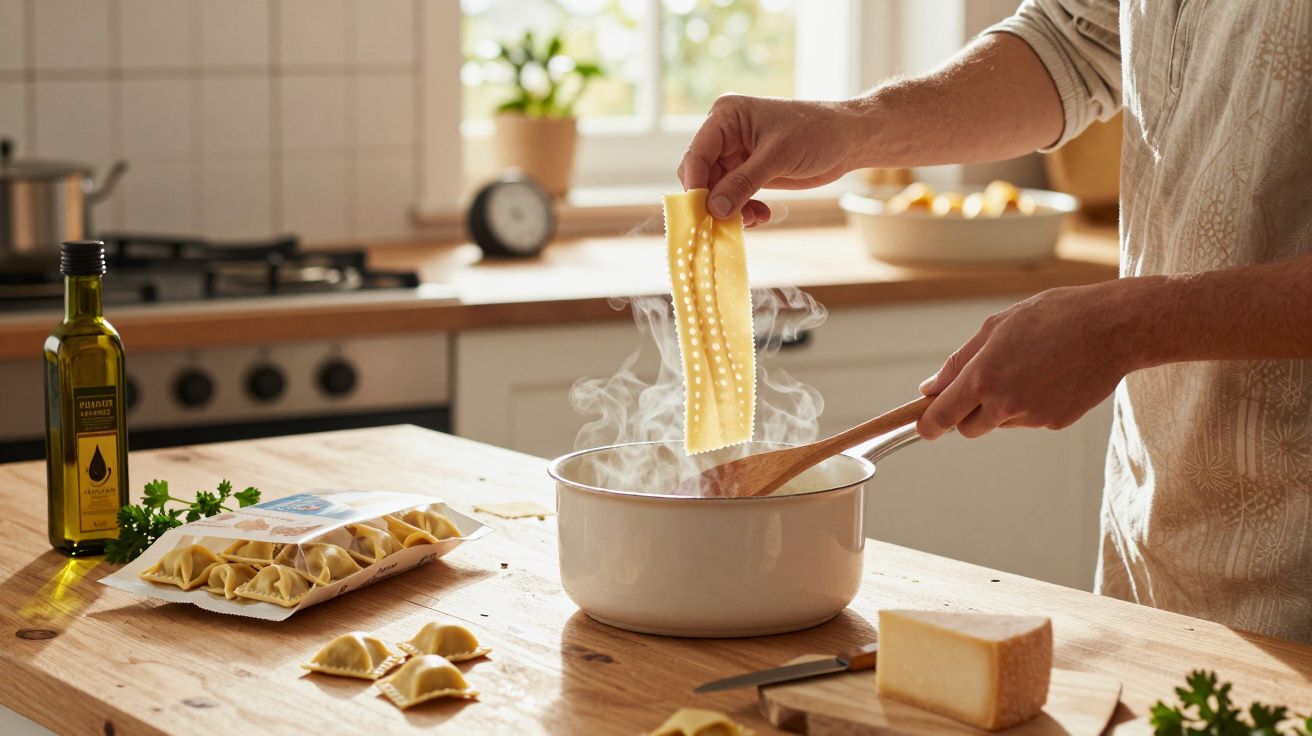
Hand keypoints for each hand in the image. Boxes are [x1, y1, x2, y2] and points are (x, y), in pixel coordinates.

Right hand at [677, 95, 859, 226]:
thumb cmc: (817, 133)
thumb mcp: (778, 157)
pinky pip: (733, 196)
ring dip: (732, 209)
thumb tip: (713, 210)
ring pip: (716, 190)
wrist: (848, 139)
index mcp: (725, 116)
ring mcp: (736, 153)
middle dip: (715, 201)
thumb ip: (743, 183)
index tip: (702, 214)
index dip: (695, 185)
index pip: (697, 154)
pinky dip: (743, 209)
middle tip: (731, 222)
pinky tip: (762, 215)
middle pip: (702, 175)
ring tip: (755, 219)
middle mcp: (725, 133)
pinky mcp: (748, 171)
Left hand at [916, 282, 1141, 439]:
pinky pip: (1031, 419)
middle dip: (967, 414)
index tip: (924, 426)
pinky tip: (1052, 376)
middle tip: (983, 385)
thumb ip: (958, 362)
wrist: (1113, 327)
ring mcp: (1032, 417)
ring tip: (1030, 368)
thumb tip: (929, 389)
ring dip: (1003, 405)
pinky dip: (1033, 404)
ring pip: (1002, 422)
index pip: (942, 417)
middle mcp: (1005, 403)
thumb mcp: (996, 327)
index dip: (928, 425)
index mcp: (983, 377)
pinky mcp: (1056, 423)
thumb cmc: (1052, 317)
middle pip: (969, 428)